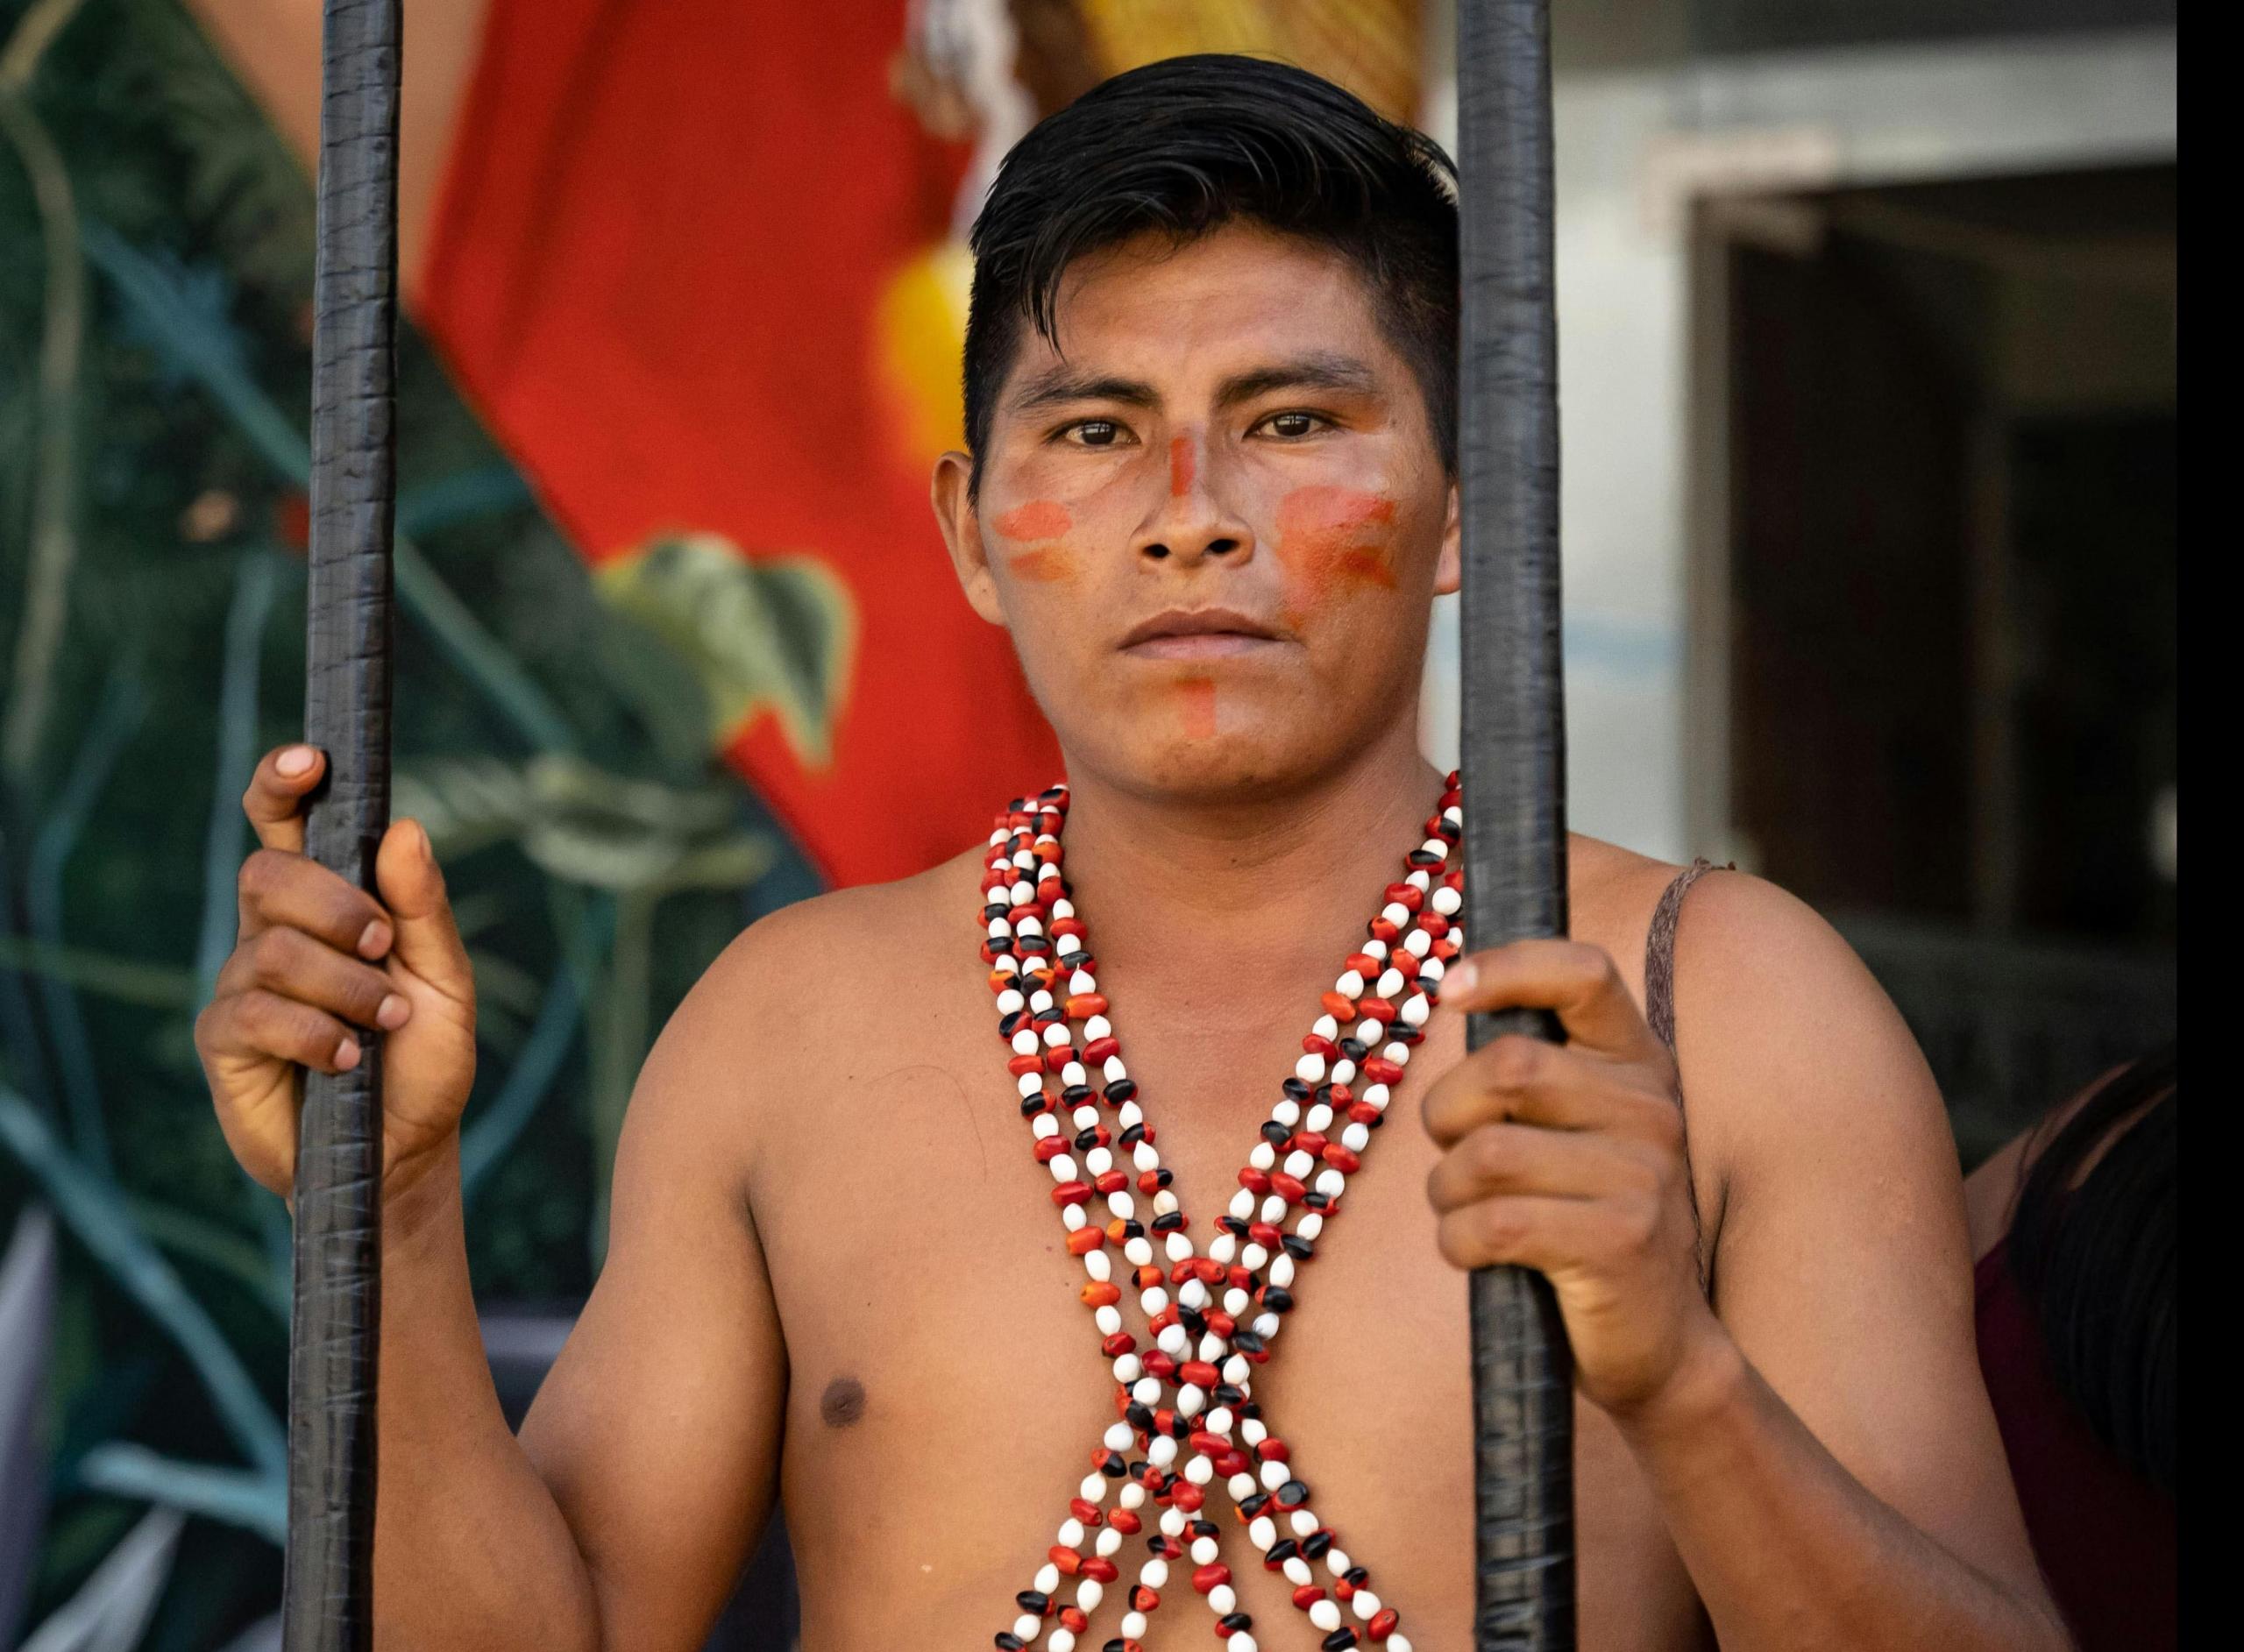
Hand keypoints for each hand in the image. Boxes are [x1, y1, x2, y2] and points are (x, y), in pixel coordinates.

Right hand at [193, 743, 476, 1204]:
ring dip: (342, 982)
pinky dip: (313, 1030)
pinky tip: (349, 1057)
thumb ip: (424, 908)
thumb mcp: (447, 981)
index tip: (308, 762)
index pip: (284, 823)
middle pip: (268, 873)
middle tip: (384, 945)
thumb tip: (405, 828)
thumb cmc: (424, 1059)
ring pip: (269, 947)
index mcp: (326, 903)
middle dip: (332, 902)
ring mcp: (243, 984)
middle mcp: (274, 932)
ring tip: (385, 1020)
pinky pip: (253, 1012)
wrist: (406, 1150)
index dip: (281, 783)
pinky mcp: (225, 1041)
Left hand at [1421, 939, 1727, 1420]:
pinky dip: (1458, 1240)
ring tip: (1464, 1212)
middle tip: (1450, 1153)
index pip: (1584, 975)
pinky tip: (1475, 1253)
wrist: (1659, 1347)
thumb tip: (1452, 991)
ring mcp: (1644, 1176)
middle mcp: (1651, 1109)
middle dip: (1446, 1113)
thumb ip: (1531, 1072)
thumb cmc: (1583, 1226)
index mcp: (1638, 1065)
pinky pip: (1493, 1221)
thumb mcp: (1573, 1133)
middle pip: (1507, 1067)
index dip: (1509, 968)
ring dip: (1448, 1190)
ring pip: (1487, 1151)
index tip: (1450, 992)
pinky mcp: (1620, 1241)